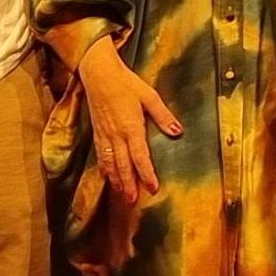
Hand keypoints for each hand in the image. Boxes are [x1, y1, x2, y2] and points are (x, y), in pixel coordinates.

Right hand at [76, 38, 183, 207]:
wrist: (98, 73)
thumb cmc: (125, 82)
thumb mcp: (149, 96)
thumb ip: (163, 116)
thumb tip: (177, 132)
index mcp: (131, 127)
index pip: (140, 157)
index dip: (147, 175)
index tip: (153, 188)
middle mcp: (116, 135)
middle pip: (123, 165)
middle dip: (129, 184)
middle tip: (133, 201)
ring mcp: (105, 134)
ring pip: (110, 163)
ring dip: (116, 180)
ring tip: (121, 194)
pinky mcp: (97, 131)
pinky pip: (100, 154)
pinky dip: (104, 168)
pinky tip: (107, 176)